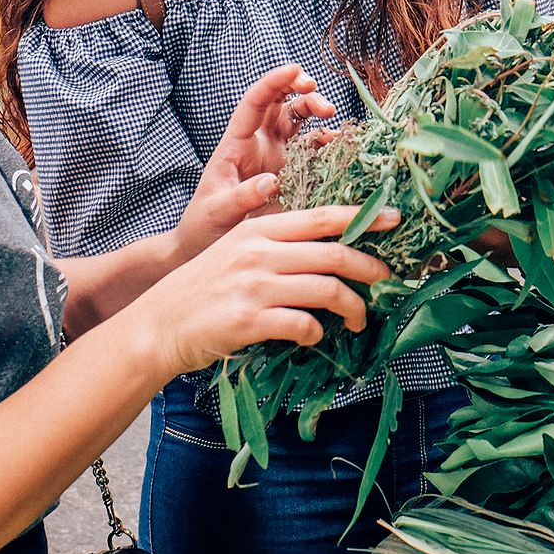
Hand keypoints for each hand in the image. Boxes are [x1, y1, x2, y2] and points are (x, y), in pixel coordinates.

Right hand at [130, 205, 397, 377]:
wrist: (158, 325)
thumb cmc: (202, 289)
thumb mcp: (236, 251)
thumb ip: (275, 245)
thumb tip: (327, 249)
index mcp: (258, 230)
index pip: (320, 217)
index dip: (362, 216)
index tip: (394, 218)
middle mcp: (258, 252)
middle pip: (333, 253)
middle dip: (369, 267)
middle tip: (386, 280)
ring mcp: (254, 287)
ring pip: (326, 290)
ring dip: (353, 307)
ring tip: (358, 319)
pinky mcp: (249, 321)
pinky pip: (302, 324)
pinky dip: (317, 332)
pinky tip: (314, 336)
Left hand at [175, 66, 335, 259]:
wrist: (208, 246)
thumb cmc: (204, 225)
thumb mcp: (217, 211)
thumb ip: (241, 197)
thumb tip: (271, 181)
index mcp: (236, 143)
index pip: (254, 102)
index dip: (274, 82)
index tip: (295, 68)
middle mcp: (259, 144)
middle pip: (281, 104)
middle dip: (301, 92)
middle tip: (319, 99)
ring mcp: (278, 158)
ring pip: (300, 123)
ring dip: (317, 113)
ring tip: (332, 119)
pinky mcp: (293, 175)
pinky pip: (313, 152)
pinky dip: (328, 144)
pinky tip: (339, 145)